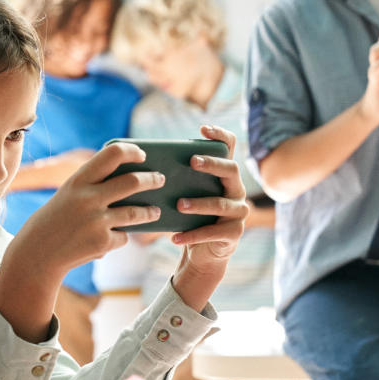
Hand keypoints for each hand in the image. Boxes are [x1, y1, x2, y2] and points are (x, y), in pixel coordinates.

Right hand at [14, 141, 162, 276]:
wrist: (36, 256)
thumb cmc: (53, 222)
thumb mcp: (67, 197)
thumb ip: (93, 188)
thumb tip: (132, 183)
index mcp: (78, 181)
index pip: (112, 154)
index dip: (131, 151)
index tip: (142, 155)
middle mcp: (89, 198)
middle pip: (133, 182)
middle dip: (152, 179)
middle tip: (160, 179)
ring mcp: (97, 221)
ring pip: (136, 213)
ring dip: (150, 212)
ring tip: (155, 212)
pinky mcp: (102, 243)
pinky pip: (122, 237)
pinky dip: (119, 238)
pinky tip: (108, 241)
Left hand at [168, 125, 249, 307]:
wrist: (202, 251)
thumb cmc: (190, 217)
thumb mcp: (184, 194)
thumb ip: (175, 179)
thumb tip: (140, 166)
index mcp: (224, 175)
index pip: (230, 147)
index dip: (220, 135)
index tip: (202, 128)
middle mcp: (236, 190)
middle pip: (231, 170)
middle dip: (212, 164)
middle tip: (192, 161)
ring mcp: (238, 212)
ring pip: (220, 204)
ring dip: (199, 203)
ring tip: (179, 205)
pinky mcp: (234, 233)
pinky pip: (213, 232)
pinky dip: (192, 235)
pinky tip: (174, 237)